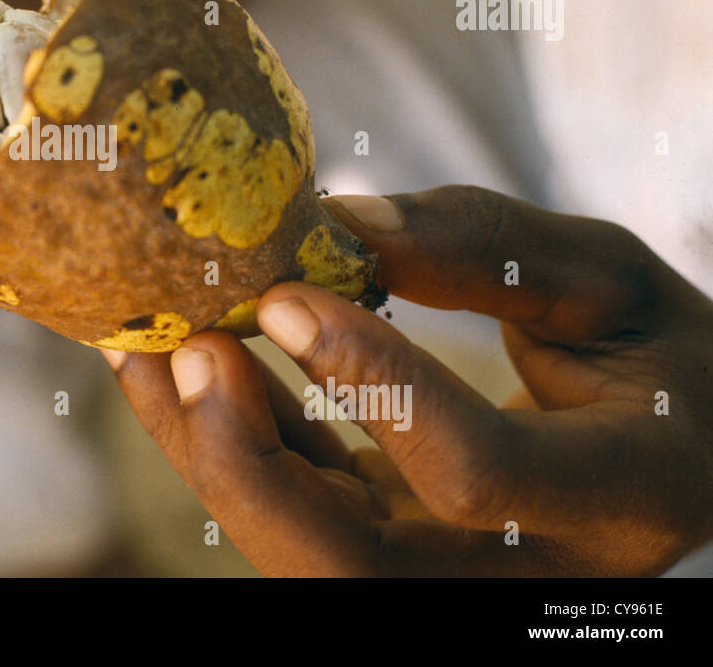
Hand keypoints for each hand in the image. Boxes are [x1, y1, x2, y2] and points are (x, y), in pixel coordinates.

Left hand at [101, 185, 712, 575]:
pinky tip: (169, 363)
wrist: (662, 452)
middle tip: (185, 348)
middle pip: (348, 567)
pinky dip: (222, 441)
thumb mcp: (614, 285)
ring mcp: (441, 576)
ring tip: (137, 342)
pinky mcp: (387, 552)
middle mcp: (518, 573)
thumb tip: (342, 222)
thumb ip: (491, 248)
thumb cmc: (654, 361)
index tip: (291, 295)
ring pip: (294, 552)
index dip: (374, 384)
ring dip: (203, 449)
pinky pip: (288, 513)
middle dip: (243, 464)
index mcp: (615, 501)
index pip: (474, 475)